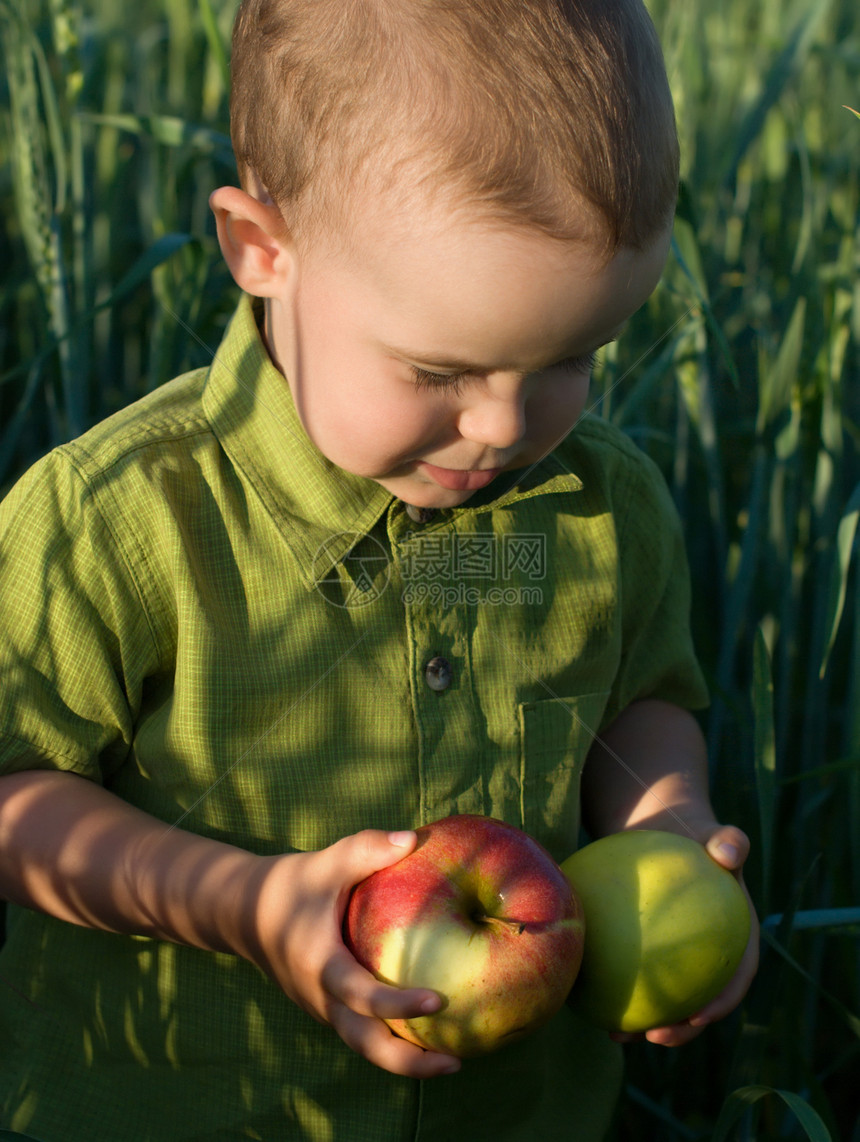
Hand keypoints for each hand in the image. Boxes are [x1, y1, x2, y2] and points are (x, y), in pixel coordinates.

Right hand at [236, 829, 460, 1076]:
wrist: (243, 912)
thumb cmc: (289, 885)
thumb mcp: (326, 863)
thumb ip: (367, 849)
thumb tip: (413, 838)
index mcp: (321, 968)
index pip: (364, 997)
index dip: (400, 1004)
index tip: (440, 1000)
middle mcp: (323, 998)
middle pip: (367, 1045)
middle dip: (409, 1062)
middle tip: (456, 1064)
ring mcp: (324, 1008)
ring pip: (365, 1046)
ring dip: (405, 1059)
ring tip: (452, 1060)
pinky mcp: (328, 1007)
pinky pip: (362, 1031)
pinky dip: (392, 1039)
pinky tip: (428, 1032)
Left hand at [610, 823, 759, 1047]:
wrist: (662, 830)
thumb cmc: (692, 833)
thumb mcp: (711, 833)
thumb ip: (728, 840)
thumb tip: (730, 849)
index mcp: (737, 939)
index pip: (737, 977)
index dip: (722, 1003)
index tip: (700, 1017)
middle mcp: (710, 958)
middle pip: (701, 1004)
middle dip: (681, 1030)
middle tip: (654, 1036)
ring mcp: (678, 959)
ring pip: (665, 1000)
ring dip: (644, 1026)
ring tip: (616, 1035)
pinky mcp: (647, 954)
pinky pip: (631, 976)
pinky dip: (615, 992)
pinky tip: (586, 1000)